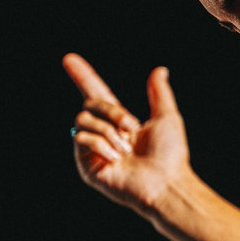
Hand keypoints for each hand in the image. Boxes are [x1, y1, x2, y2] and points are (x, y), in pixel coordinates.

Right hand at [63, 52, 190, 216]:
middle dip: (111, 111)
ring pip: (82, 119)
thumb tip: (159, 70)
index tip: (69, 58)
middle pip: (90, 104)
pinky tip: (116, 159)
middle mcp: (104, 133)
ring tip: (126, 149)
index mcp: (120, 122)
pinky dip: (102, 144)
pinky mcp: (87, 166)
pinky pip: (82, 138)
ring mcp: (94, 150)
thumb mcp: (167, 117)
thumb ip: (159, 93)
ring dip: (109, 130)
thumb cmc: (170, 155)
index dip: (83, 76)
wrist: (165, 182)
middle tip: (131, 127)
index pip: (96, 94)